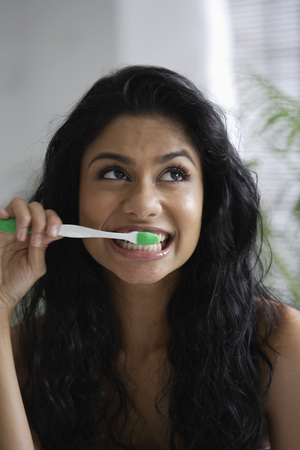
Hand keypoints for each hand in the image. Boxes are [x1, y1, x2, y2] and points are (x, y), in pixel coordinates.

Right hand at [0, 198, 61, 316]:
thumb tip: (51, 233)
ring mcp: (8, 228)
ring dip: (25, 218)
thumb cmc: (16, 283)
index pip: (49, 218)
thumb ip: (42, 248)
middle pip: (36, 208)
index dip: (54, 221)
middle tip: (36, 240)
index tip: (54, 233)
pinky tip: (5, 219)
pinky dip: (2, 212)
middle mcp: (23, 229)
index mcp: (36, 237)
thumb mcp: (35, 267)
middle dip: (41, 221)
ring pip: (19, 204)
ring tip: (21, 237)